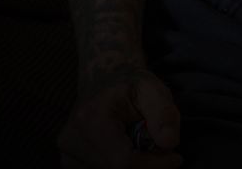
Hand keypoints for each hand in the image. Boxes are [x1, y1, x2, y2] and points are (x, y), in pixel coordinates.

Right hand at [59, 72, 181, 167]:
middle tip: (157, 146)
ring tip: (138, 141)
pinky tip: (124, 148)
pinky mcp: (69, 163)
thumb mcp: (152, 89)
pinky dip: (119, 164)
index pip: (123, 162)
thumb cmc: (130, 85)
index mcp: (91, 119)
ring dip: (132, 164)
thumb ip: (164, 114)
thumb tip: (169, 143)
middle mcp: (71, 140)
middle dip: (144, 163)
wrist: (103, 81)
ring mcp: (67, 154)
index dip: (153, 165)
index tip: (175, 157)